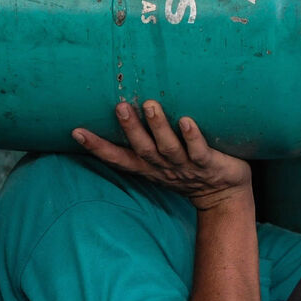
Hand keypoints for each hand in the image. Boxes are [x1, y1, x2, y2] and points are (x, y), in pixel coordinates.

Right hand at [72, 100, 251, 210]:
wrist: (224, 195)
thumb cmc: (188, 172)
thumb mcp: (161, 163)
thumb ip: (145, 143)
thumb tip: (122, 110)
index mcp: (149, 167)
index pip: (118, 158)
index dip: (97, 147)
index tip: (77, 131)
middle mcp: (164, 167)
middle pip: (143, 149)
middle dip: (130, 129)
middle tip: (120, 106)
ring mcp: (186, 166)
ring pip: (168, 147)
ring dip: (159, 127)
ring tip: (151, 105)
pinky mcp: (208, 164)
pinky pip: (199, 150)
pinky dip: (192, 136)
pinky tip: (186, 121)